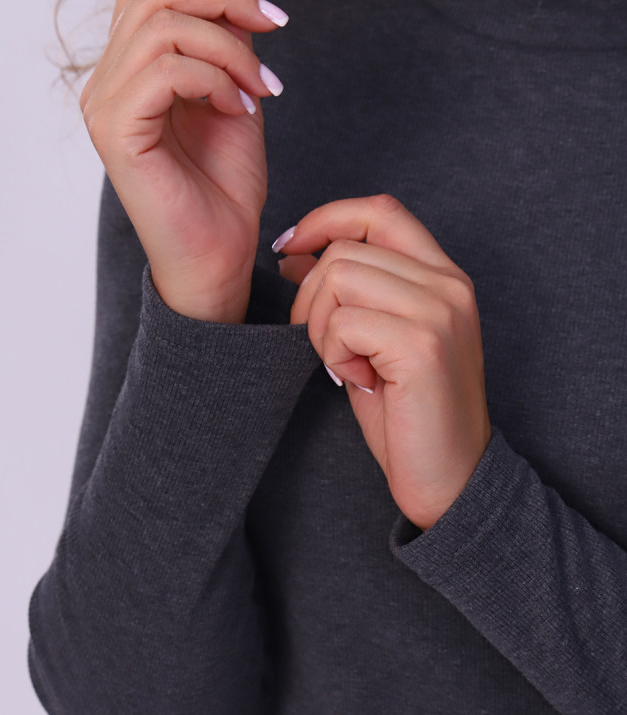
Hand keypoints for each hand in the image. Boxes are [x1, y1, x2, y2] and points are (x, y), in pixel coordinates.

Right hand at [80, 0, 287, 321]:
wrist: (219, 258)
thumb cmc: (224, 191)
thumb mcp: (234, 99)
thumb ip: (226, 47)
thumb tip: (236, 2)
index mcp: (129, 73)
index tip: (271, 18)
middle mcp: (107, 84)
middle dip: (223, 3)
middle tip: (271, 31)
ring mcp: (104, 107)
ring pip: (161, 27)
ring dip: (227, 50)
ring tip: (258, 90)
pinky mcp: (115, 132)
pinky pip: (165, 72)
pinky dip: (214, 80)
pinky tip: (238, 109)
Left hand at [275, 195, 491, 530]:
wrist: (449, 480)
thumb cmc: (409, 417)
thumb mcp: (377, 342)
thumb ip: (353, 292)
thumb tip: (297, 254)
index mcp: (444, 278)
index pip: (379, 211)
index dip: (326, 220)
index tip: (290, 249)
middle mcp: (449, 285)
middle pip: (344, 249)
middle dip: (311, 299)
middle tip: (328, 349)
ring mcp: (439, 311)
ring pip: (337, 277)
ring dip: (322, 328)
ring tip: (350, 367)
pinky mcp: (422, 344)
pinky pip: (342, 322)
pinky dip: (334, 355)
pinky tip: (360, 383)